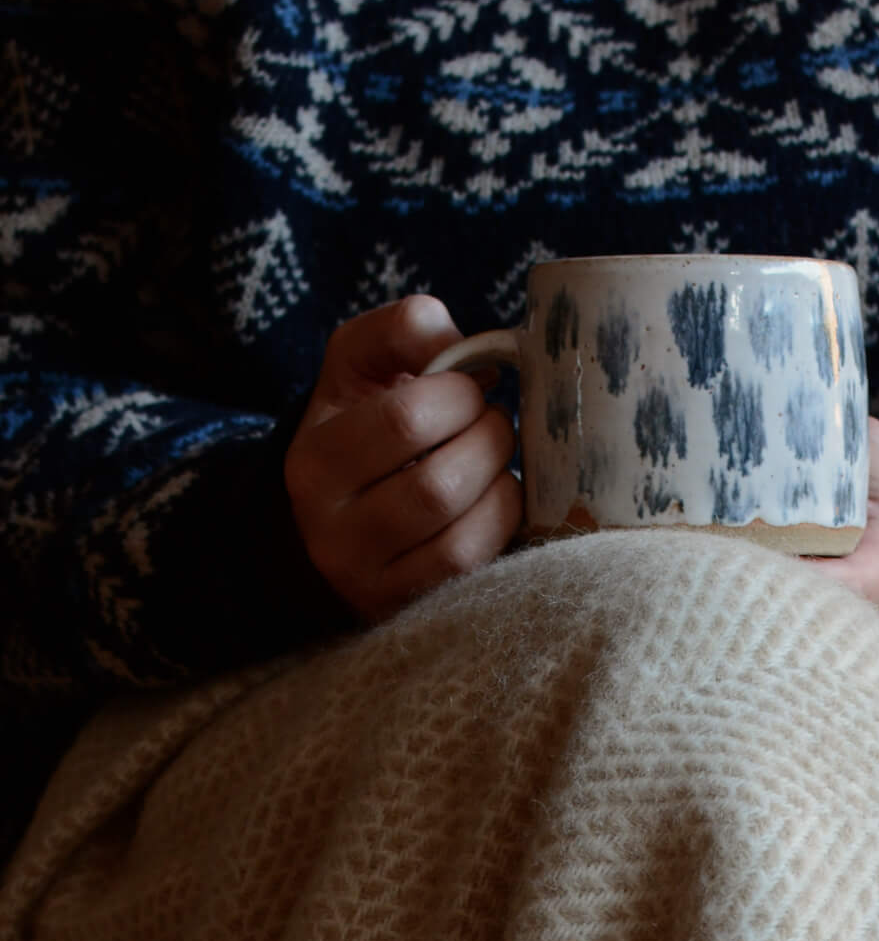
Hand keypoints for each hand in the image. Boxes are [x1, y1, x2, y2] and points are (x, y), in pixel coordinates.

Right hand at [285, 295, 523, 622]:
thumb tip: (470, 351)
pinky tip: (500, 500)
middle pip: (437, 485)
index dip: (458, 395)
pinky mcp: (406, 610)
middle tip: (497, 422)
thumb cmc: (360, 430)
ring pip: (459, 537)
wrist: (329, 521)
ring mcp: (369, 581)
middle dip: (489, 442)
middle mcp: (332, 530)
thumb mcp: (358, 366)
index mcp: (315, 460)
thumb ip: (403, 330)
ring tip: (499, 460)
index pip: (403, 421)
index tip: (471, 386)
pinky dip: (501, 527)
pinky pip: (471, 570)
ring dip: (501, 487)